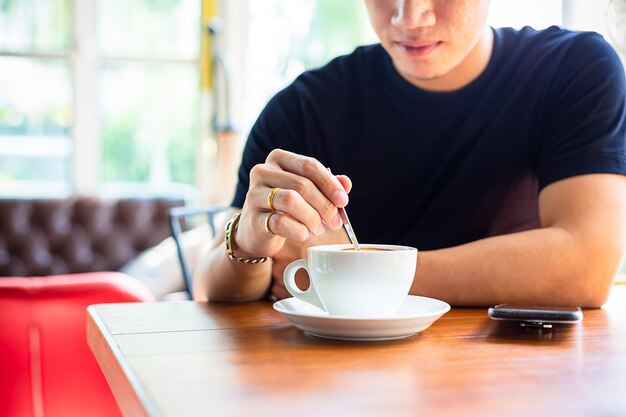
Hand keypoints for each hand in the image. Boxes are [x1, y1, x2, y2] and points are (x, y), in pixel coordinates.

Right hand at [235, 149, 351, 258]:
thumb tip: (346, 183)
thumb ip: (326, 185)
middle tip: (335, 222)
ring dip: (312, 218)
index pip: (309, 165)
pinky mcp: (252, 217)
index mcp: (279, 159)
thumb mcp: (306, 192)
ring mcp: (254, 194)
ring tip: (319, 229)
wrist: (256, 230)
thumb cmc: (285, 207)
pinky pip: (280, 222)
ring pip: (291, 201)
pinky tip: (304, 234)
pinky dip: (299, 230)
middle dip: (324, 206)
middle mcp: (263, 171)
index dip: (330, 184)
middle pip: (302, 185)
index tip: (343, 201)